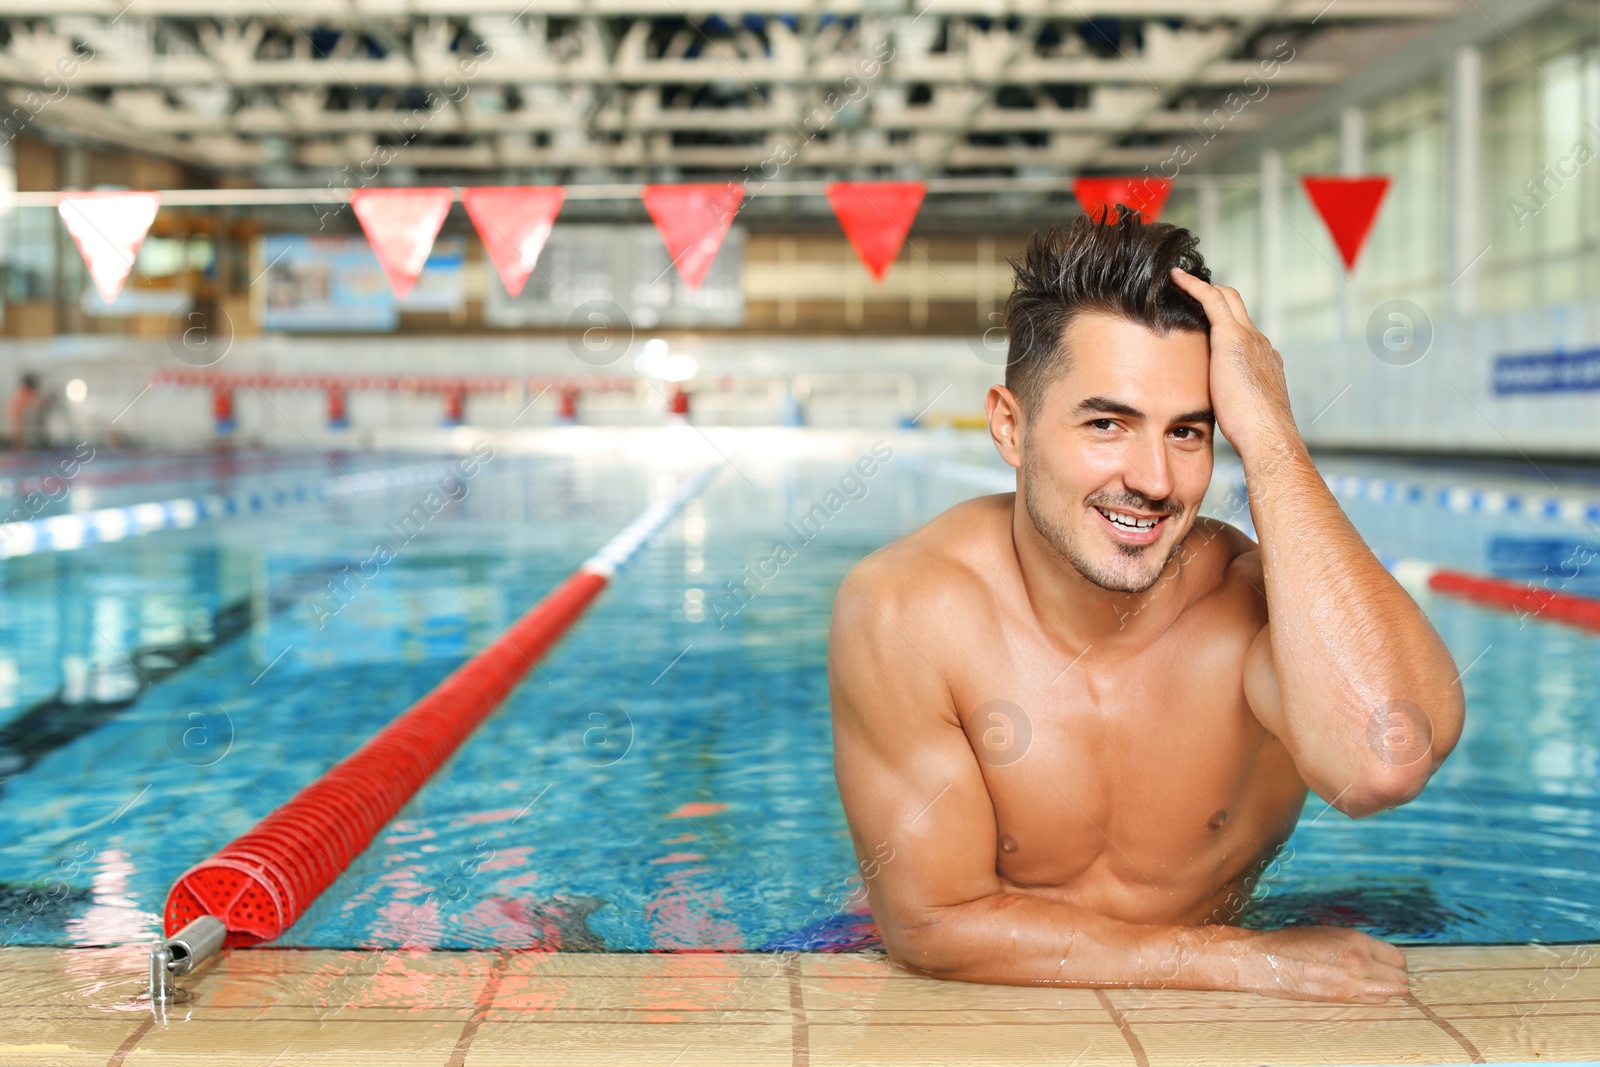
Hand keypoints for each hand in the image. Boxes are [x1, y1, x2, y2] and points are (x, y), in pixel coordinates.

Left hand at [1169, 268, 1295, 456]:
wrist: (1267, 434)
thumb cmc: (1252, 433)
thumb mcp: (1239, 410)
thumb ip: (1227, 400)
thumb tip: (1210, 410)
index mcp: (1263, 359)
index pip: (1241, 328)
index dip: (1222, 318)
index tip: (1202, 317)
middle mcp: (1259, 342)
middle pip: (1236, 304)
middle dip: (1213, 293)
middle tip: (1185, 286)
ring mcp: (1249, 337)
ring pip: (1226, 297)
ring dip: (1202, 286)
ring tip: (1176, 279)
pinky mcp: (1232, 338)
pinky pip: (1211, 300)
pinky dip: (1193, 286)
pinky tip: (1175, 278)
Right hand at [1235, 926, 1409, 1003]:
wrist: (1267, 960)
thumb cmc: (1293, 943)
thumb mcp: (1329, 933)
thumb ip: (1355, 944)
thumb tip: (1375, 956)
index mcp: (1356, 940)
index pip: (1397, 957)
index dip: (1397, 962)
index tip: (1392, 964)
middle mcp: (1359, 962)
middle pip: (1399, 977)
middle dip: (1397, 977)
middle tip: (1389, 976)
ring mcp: (1351, 983)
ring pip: (1391, 993)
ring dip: (1389, 989)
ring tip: (1380, 985)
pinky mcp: (1341, 998)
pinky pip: (1373, 1001)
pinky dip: (1375, 997)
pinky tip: (1366, 991)